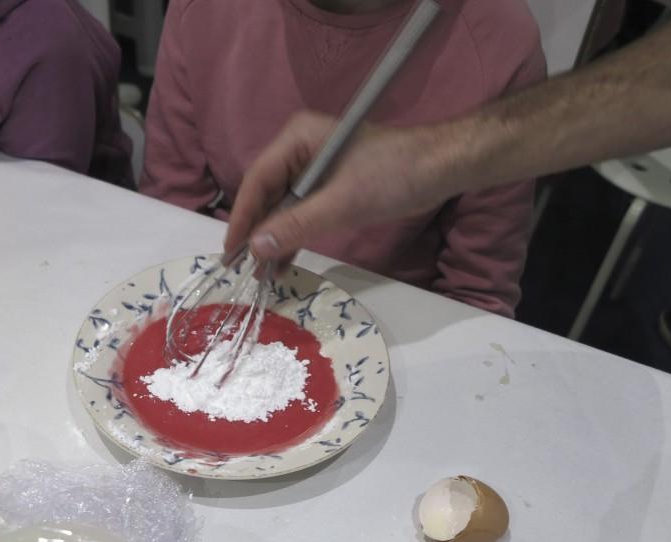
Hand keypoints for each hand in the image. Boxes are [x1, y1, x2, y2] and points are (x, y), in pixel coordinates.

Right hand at [224, 111, 466, 265]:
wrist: (440, 169)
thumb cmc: (393, 176)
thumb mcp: (341, 203)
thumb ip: (296, 225)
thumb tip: (255, 248)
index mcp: (297, 138)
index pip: (257, 180)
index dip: (242, 218)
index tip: (231, 251)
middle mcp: (299, 149)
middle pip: (266, 194)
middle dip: (256, 232)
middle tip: (241, 269)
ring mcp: (314, 168)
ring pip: (282, 207)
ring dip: (273, 239)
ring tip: (261, 274)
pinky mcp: (329, 186)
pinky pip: (301, 212)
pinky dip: (293, 235)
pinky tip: (282, 262)